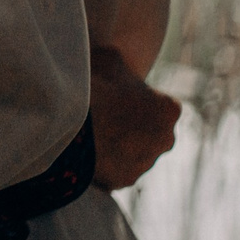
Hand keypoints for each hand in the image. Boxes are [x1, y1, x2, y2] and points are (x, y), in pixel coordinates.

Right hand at [89, 45, 180, 189]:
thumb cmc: (93, 86)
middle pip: (148, 129)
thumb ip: (122, 65)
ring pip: (132, 151)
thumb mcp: (109, 58)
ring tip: (87, 130)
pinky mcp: (124, 181)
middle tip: (100, 112)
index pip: (157, 101)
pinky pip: (114, 169)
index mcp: (169, 108)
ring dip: (117, 144)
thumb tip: (118, 64)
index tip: (112, 92)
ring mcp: (145, 164)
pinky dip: (102, 163)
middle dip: (130, 123)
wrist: (70, 124)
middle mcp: (166, 139)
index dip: (133, 95)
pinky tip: (82, 149)